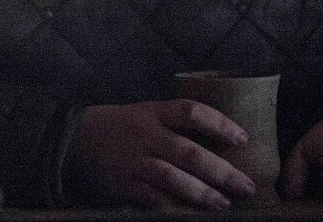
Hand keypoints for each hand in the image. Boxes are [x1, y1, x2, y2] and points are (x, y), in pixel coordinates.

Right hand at [71, 100, 254, 209]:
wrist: (77, 140)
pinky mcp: (124, 186)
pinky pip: (152, 199)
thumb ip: (177, 125)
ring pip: (171, 178)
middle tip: (246, 186)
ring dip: (201, 193)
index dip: (219, 124)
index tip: (243, 139)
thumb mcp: (146, 113)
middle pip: (187, 152)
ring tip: (224, 204)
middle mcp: (145, 135)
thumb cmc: (123, 127)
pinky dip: (173, 208)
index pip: (190, 112)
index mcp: (153, 113)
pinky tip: (192, 215)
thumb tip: (223, 142)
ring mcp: (133, 162)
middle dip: (220, 171)